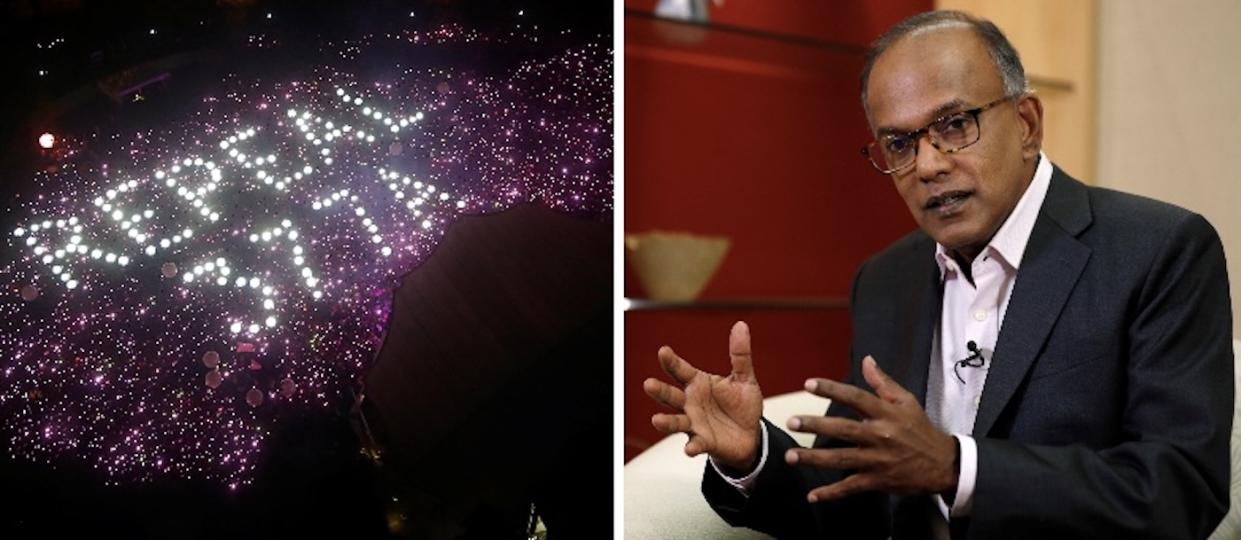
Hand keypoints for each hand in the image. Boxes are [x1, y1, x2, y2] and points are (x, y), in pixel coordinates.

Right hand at [643, 321, 764, 469]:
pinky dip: (692, 446)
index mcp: (698, 383)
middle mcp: (691, 402)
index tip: (663, 351)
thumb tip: (740, 325)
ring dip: (666, 421)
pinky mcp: (704, 442)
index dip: (671, 361)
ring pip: (676, 421)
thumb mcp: (744, 378)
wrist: (751, 435)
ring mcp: (694, 423)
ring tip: (656, 420)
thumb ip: (740, 355)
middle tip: (648, 384)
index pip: (681, 370)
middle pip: (671, 396)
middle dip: (659, 391)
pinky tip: (689, 448)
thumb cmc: (742, 406)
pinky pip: (696, 444)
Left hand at [785, 356, 956, 502]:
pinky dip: (831, 493)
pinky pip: (851, 487)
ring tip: (791, 456)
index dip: (831, 389)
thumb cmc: (921, 430)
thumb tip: (866, 360)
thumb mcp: (907, 402)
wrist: (944, 465)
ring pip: (841, 458)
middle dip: (816, 425)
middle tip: (791, 421)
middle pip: (843, 429)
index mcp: (885, 413)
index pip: (855, 397)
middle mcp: (879, 435)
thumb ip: (883, 382)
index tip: (808, 384)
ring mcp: (877, 460)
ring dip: (814, 458)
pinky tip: (812, 496)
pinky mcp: (878, 480)